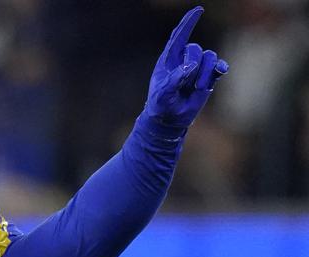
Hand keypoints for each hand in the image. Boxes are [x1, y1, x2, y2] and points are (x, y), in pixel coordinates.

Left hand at [145, 6, 228, 127]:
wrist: (169, 119)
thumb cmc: (160, 105)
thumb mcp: (162, 94)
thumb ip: (174, 80)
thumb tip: (189, 67)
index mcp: (168, 60)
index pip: (179, 36)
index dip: (188, 22)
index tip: (198, 10)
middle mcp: (184, 60)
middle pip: (195, 48)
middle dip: (194, 63)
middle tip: (189, 82)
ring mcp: (197, 68)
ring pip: (209, 57)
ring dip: (205, 72)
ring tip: (197, 88)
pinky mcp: (207, 77)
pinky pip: (219, 66)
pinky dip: (221, 67)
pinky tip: (221, 71)